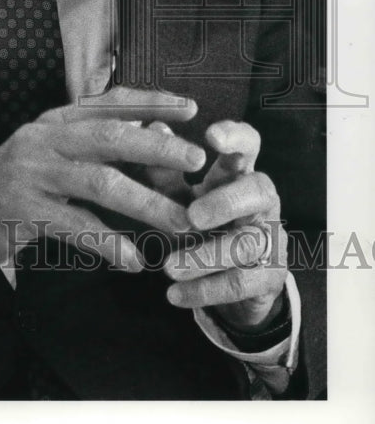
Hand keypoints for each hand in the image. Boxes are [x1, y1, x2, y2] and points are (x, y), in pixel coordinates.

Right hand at [0, 87, 204, 280]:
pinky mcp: (22, 213)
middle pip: (112, 136)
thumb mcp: (45, 153)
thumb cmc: (9, 185)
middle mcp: (43, 140)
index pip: (109, 102)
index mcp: (54, 122)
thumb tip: (149, 137)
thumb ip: (88, 145)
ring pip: (101, 183)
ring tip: (180, 224)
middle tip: (197, 162)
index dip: (151, 101)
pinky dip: (109, 244)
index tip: (190, 107)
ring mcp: (31, 175)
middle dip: (159, 147)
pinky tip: (133, 260)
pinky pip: (76, 228)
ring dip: (147, 204)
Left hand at [163, 120, 287, 331]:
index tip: (211, 135)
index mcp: (239, 174)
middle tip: (191, 217)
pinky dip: (204, 290)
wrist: (229, 281)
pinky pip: (240, 283)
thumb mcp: (180, 198)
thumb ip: (165, 171)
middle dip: (226, 202)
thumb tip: (153, 128)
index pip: (249, 145)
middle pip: (259, 191)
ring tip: (167, 268)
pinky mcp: (270, 276)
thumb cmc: (202, 224)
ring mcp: (270, 238)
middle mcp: (262, 202)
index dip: (236, 136)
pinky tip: (174, 295)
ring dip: (204, 257)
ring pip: (247, 244)